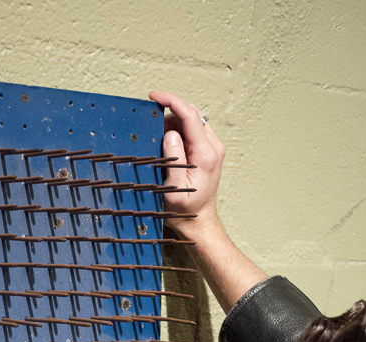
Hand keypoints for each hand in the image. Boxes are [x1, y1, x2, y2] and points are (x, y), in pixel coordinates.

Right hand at [148, 90, 225, 239]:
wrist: (198, 221)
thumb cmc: (185, 210)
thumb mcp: (174, 188)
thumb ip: (174, 158)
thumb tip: (170, 133)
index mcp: (206, 154)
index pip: (190, 115)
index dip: (171, 100)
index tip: (154, 96)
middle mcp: (213, 147)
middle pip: (192, 113)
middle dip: (170, 113)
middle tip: (153, 128)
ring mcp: (213, 148)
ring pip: (193, 120)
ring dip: (174, 123)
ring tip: (160, 141)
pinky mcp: (209, 151)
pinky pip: (193, 130)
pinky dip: (179, 130)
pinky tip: (169, 145)